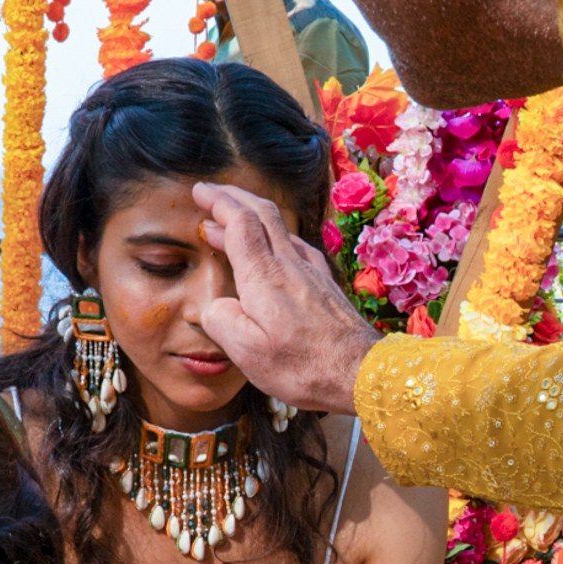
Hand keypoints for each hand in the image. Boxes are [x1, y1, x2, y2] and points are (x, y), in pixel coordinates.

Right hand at [192, 182, 376, 414]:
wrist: (362, 372)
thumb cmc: (305, 367)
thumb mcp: (248, 353)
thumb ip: (221, 321)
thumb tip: (215, 306)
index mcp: (264, 277)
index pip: (239, 221)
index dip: (218, 201)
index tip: (199, 191)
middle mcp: (290, 264)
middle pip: (261, 212)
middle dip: (233, 196)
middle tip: (210, 192)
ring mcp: (311, 271)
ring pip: (279, 226)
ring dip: (251, 214)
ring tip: (228, 221)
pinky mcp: (324, 283)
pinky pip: (295, 244)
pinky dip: (272, 235)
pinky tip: (271, 247)